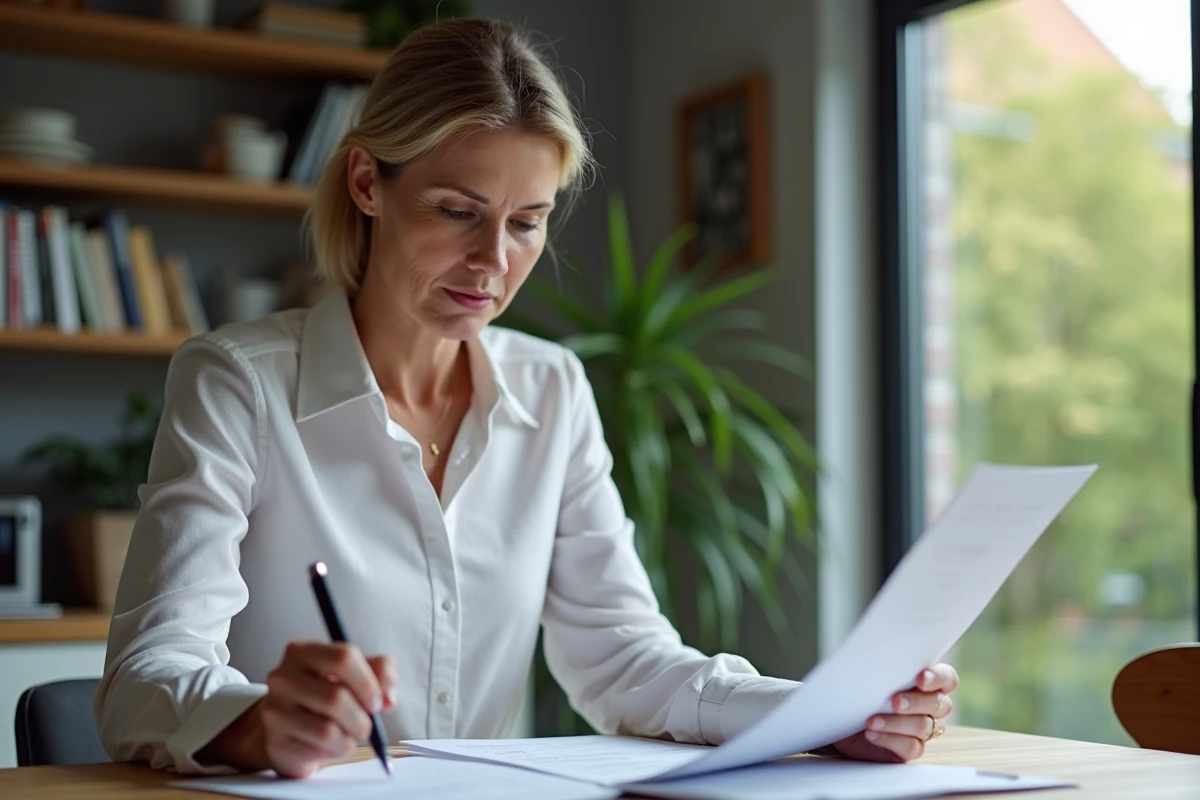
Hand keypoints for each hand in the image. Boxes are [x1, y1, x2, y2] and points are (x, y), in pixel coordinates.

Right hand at [199, 642, 397, 777]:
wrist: (289, 728)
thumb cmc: (325, 696)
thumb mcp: (356, 675)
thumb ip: (381, 673)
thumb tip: (387, 697)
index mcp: (302, 652)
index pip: (343, 657)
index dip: (368, 683)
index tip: (377, 701)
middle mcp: (282, 677)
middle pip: (336, 698)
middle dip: (361, 718)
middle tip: (365, 725)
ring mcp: (274, 710)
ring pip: (327, 730)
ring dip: (349, 738)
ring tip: (347, 734)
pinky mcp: (274, 742)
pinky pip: (317, 751)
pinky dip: (334, 751)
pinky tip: (329, 745)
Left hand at [828, 663, 958, 762]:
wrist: (841, 717)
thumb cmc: (859, 688)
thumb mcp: (869, 673)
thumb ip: (885, 666)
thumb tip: (883, 655)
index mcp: (928, 681)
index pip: (947, 678)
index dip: (937, 678)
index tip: (920, 678)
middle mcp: (931, 705)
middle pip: (939, 704)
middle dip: (915, 702)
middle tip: (894, 701)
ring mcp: (923, 728)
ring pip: (923, 726)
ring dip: (896, 722)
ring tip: (871, 721)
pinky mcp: (911, 748)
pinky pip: (911, 747)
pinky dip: (890, 739)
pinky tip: (871, 733)